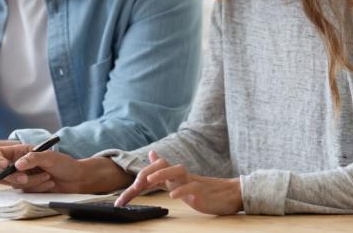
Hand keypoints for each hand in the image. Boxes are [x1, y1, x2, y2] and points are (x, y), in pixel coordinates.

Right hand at [0, 144, 88, 192]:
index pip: (0, 154)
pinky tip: (49, 184)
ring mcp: (23, 177)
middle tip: (24, 178)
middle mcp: (20, 164)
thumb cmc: (64, 164)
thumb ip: (33, 159)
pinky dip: (37, 188)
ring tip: (48, 177)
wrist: (76, 179)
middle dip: (15, 177)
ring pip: (16, 184)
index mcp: (22, 152)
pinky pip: (25, 191)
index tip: (4, 165)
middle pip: (4, 172)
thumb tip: (17, 165)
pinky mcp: (29, 188)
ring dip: (32, 182)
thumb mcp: (50, 157)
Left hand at [115, 150, 242, 214]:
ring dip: (162, 174)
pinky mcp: (202, 190)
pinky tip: (173, 195)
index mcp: (174, 177)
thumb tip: (152, 154)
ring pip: (177, 171)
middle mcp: (181, 176)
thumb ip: (165, 171)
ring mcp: (192, 182)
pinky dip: (181, 190)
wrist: (230, 194)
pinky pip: (191, 187)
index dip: (137, 183)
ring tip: (149, 180)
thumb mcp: (180, 182)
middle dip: (145, 174)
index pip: (152, 173)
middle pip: (162, 166)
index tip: (122, 199)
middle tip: (134, 185)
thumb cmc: (204, 190)